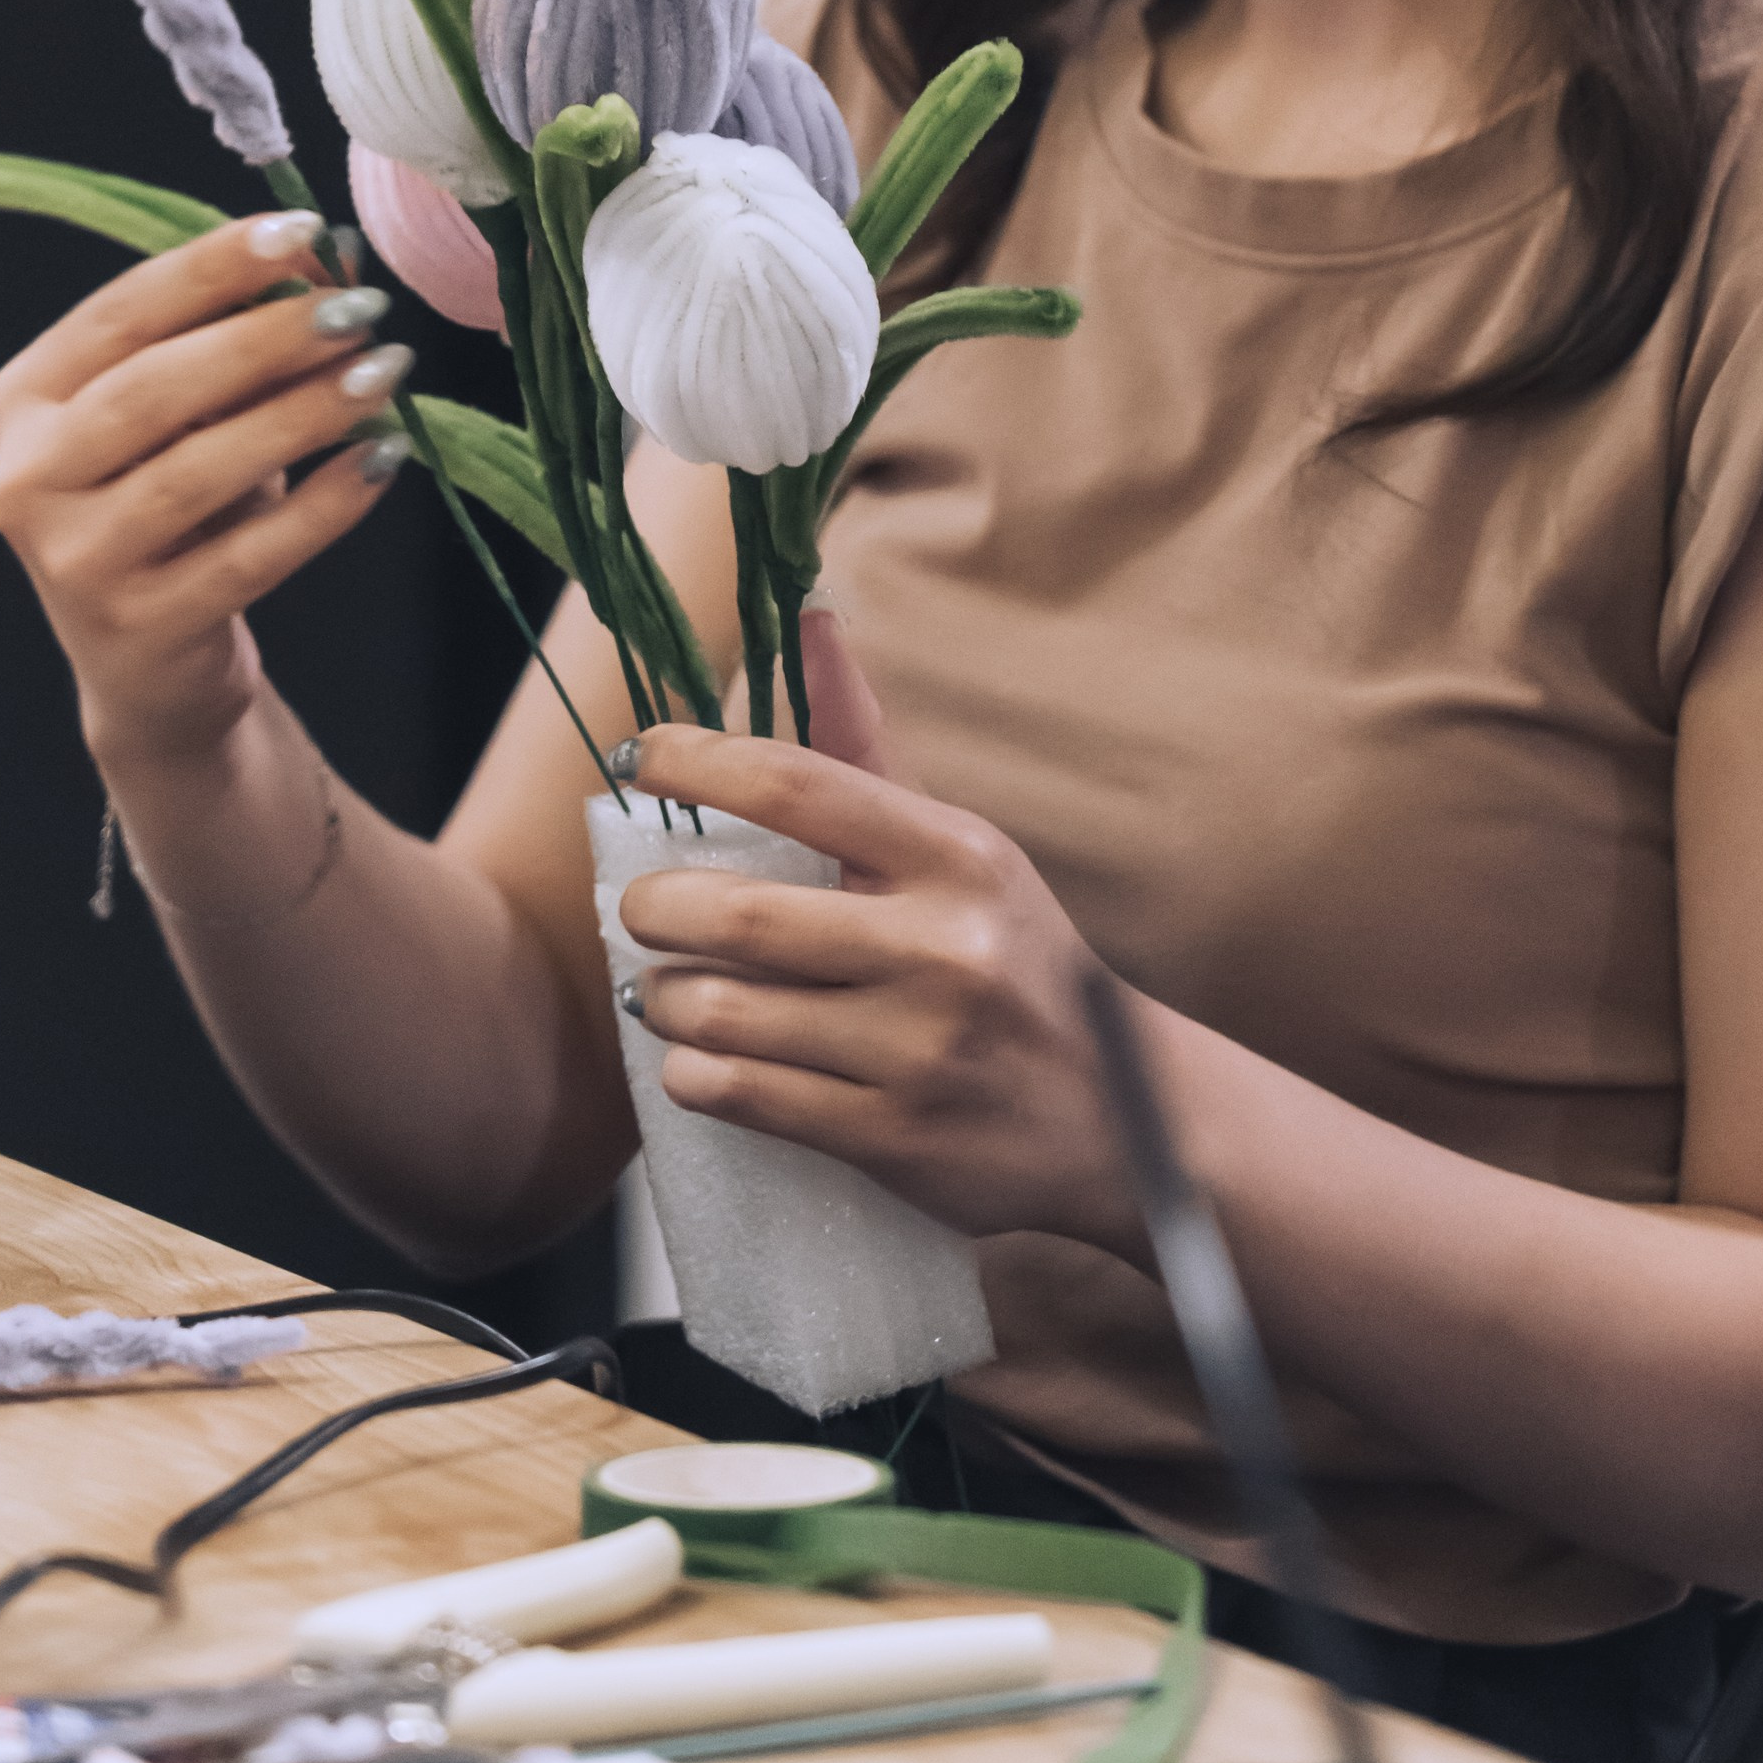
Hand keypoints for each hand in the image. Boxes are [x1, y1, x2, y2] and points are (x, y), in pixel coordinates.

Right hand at [0, 212, 409, 762]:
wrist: (151, 669)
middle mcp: (26, 478)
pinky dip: (322, 507)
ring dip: (301, 415)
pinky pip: (245, 558)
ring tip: (386, 373)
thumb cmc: (175, 510)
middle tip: (362, 309)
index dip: (211, 267)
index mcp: (25, 399)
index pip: (118, 314)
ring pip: (195, 473)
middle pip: (152, 390)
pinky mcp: (138, 631)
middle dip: (264, 339)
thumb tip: (334, 256)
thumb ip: (236, 337)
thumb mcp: (189, 418)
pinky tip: (384, 461)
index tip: (303, 231)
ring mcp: (74, 563)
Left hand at [619, 706, 1146, 1257]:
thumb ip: (868, 748)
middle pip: (740, 912)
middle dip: (656, 907)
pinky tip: (696, 1056)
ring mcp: (917, 1050)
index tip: (637, 759)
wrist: (1126, 1118)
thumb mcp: (964, 851)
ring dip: (666, 997)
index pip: (796, 785)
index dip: (696, 763)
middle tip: (640, 907)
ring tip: (664, 988)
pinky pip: (742, 1094)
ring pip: (725, 1012)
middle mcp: (942, 947)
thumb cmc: (1015, 961)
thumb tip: (808, 624)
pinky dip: (692, 1071)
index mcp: (957, 855)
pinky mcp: (893, 1139)